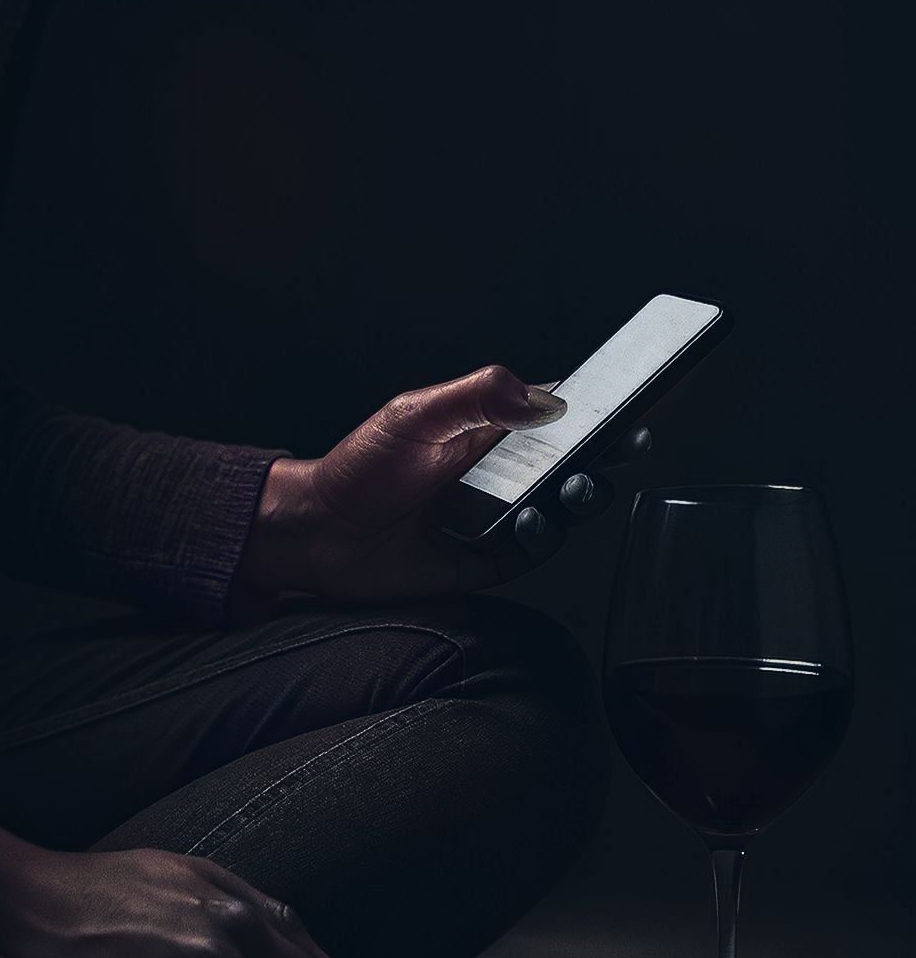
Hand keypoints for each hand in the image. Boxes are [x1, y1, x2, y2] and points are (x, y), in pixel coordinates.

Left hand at [239, 365, 650, 599]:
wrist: (320, 534)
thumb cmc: (362, 468)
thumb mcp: (415, 416)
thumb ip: (476, 398)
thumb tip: (544, 397)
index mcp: (493, 429)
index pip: (561, 414)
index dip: (602, 408)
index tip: (637, 399)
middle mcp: (505, 473)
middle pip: (578, 459)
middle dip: (610, 453)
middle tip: (624, 446)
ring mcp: (501, 516)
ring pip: (565, 506)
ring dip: (581, 494)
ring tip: (574, 485)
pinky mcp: (490, 559)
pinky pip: (534, 550)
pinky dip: (541, 536)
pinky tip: (530, 521)